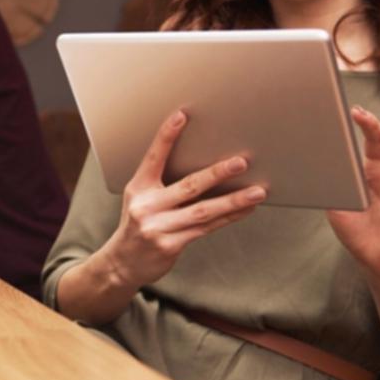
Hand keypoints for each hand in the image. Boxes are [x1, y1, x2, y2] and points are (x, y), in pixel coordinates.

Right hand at [95, 110, 266, 290]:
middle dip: (217, 173)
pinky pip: (206, 228)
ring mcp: (158, 227)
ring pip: (203, 211)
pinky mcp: (170, 245)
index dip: (167, 136)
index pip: (154, 158)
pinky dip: (228, 217)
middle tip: (241, 162)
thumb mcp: (140, 200)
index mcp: (138, 188)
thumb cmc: (138, 225)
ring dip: (234, 200)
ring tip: (258, 191)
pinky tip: (246, 209)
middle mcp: (146, 206)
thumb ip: (163, 185)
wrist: (121, 264)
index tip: (182, 115)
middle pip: (188, 186)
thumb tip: (204, 167)